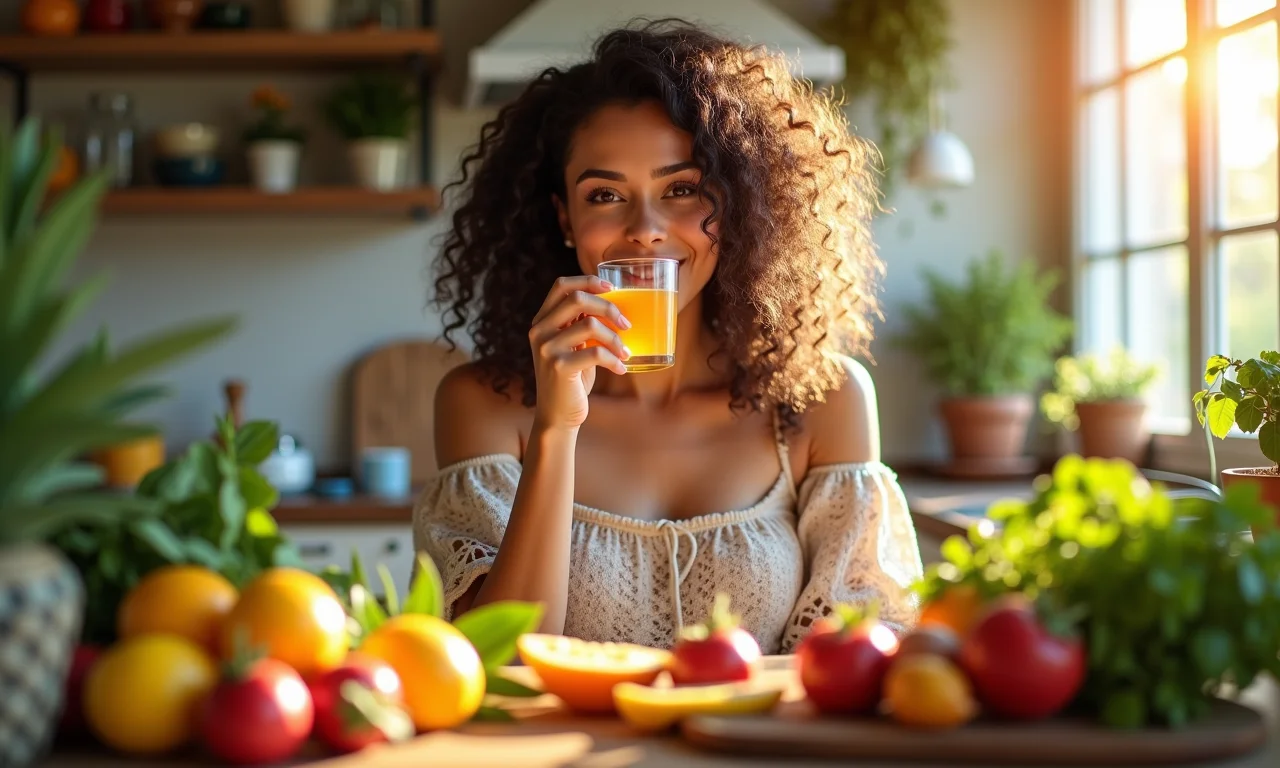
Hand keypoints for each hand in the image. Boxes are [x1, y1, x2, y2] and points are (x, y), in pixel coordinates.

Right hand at [528, 275, 630, 429]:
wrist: (557, 416)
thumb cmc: (572, 379)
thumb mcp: (573, 346)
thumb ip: (581, 325)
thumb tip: (613, 304)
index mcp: (542, 321)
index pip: (561, 286)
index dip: (588, 281)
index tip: (611, 288)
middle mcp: (539, 331)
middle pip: (578, 299)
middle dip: (608, 307)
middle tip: (626, 324)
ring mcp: (546, 349)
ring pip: (590, 325)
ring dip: (616, 339)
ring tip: (625, 353)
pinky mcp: (559, 367)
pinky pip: (596, 353)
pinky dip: (615, 359)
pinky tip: (621, 368)